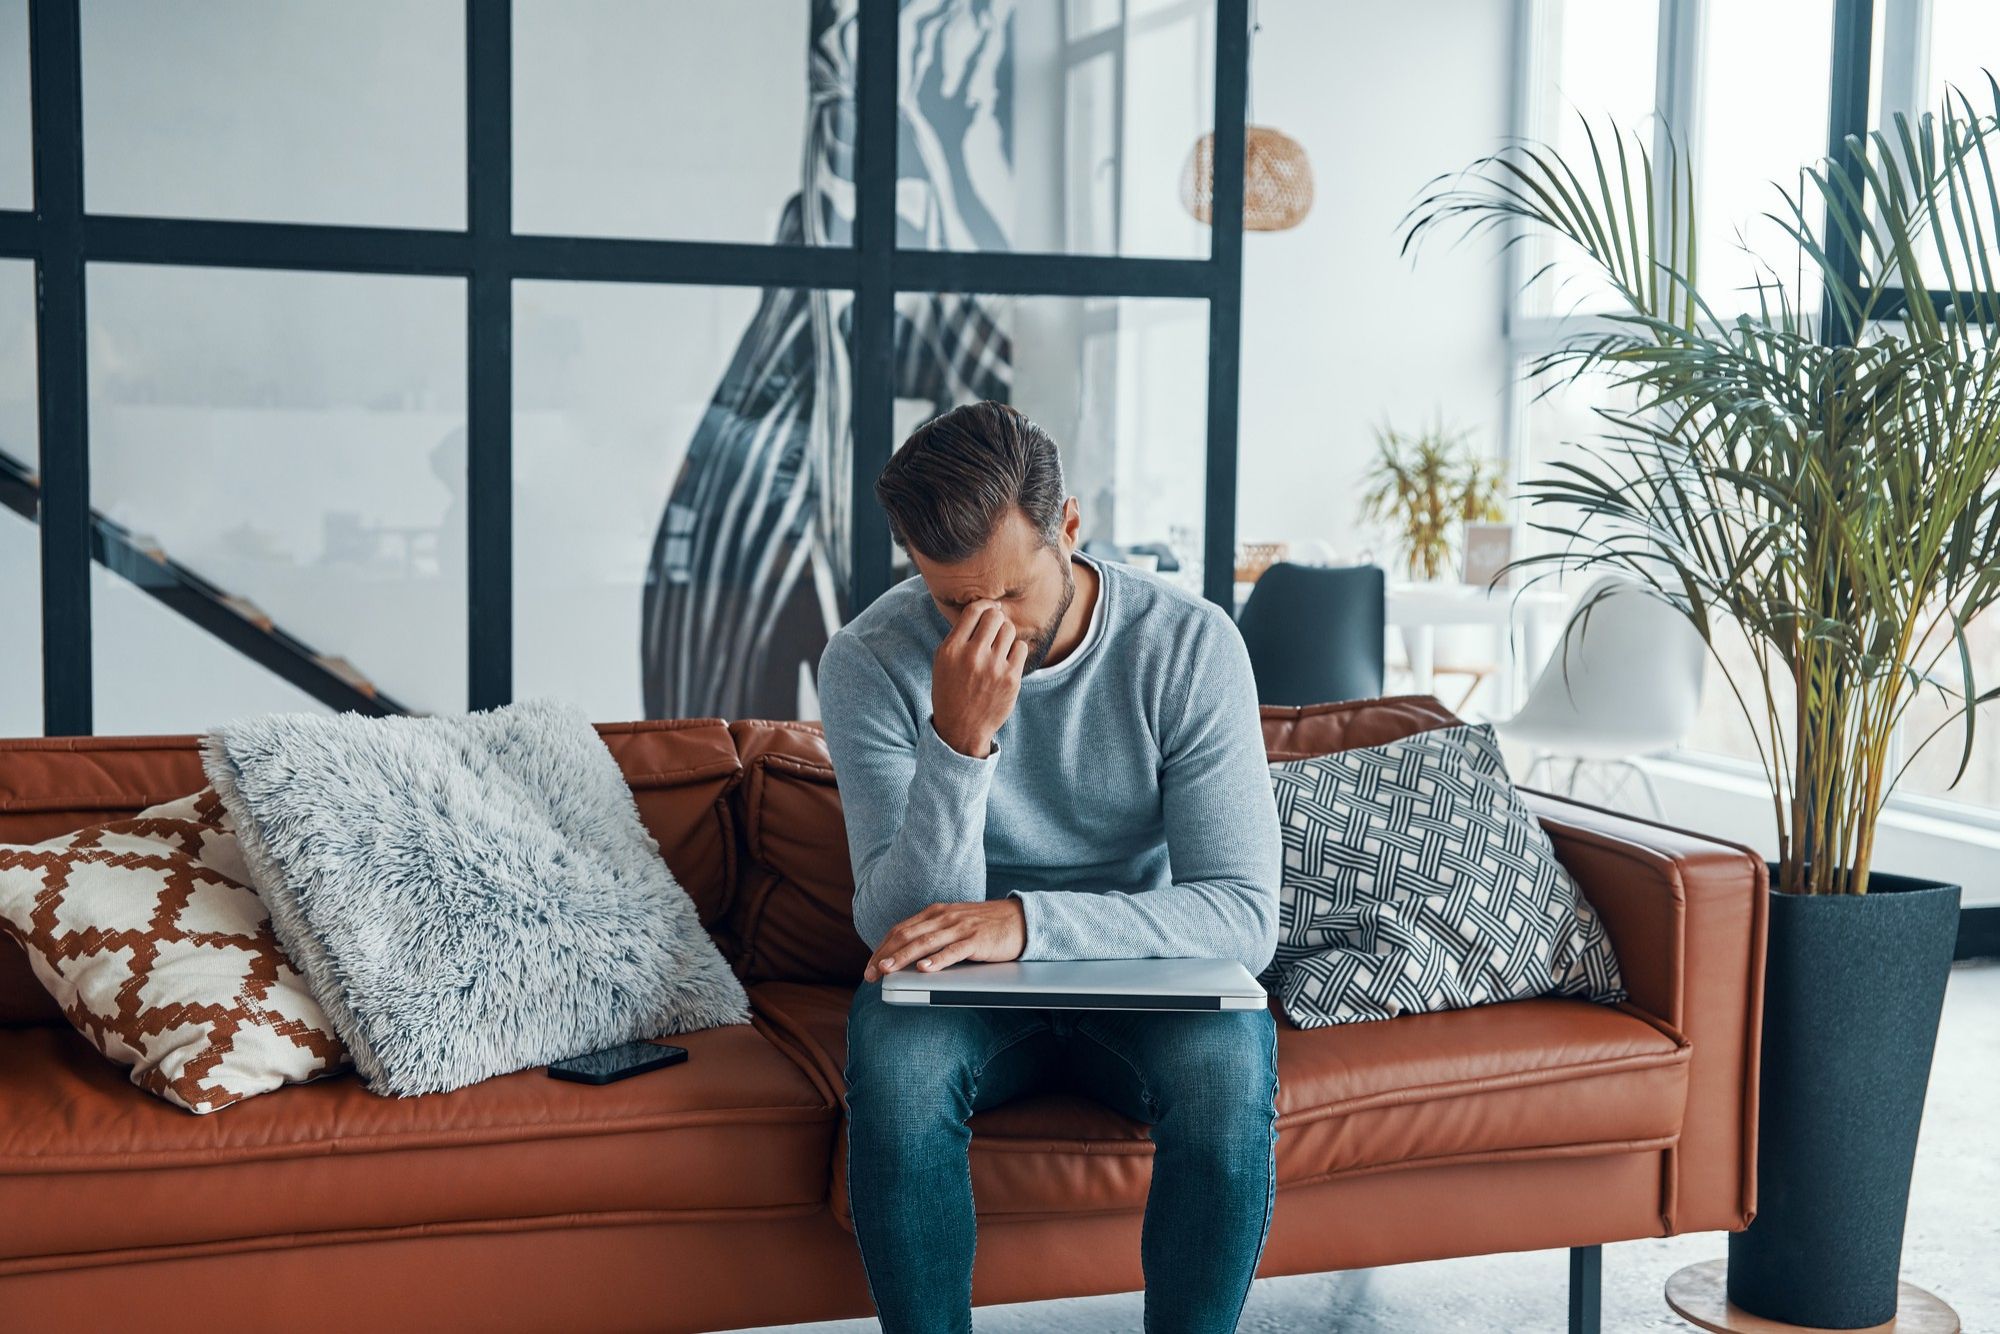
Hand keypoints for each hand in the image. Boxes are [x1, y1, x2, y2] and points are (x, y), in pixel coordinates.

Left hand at [864, 899, 1026, 981]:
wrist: (1020, 919)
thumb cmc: (985, 926)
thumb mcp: (954, 924)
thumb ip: (933, 934)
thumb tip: (906, 956)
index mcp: (936, 912)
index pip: (901, 929)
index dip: (882, 947)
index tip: (870, 966)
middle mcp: (944, 917)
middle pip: (907, 935)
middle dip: (885, 955)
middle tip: (871, 974)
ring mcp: (960, 927)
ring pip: (925, 943)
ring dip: (903, 957)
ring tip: (887, 970)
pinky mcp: (977, 940)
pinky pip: (954, 951)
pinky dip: (937, 960)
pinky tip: (925, 969)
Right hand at [931, 600, 1028, 757]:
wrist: (962, 728)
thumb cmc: (951, 690)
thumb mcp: (942, 661)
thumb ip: (958, 635)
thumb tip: (982, 609)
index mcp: (952, 649)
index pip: (974, 611)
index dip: (985, 604)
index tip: (989, 608)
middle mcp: (972, 656)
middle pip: (994, 616)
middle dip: (996, 618)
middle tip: (995, 627)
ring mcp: (993, 668)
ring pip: (1009, 629)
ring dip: (1006, 633)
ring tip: (1000, 644)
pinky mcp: (1011, 679)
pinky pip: (1021, 647)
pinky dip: (1016, 649)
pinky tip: (1008, 658)